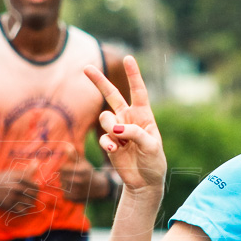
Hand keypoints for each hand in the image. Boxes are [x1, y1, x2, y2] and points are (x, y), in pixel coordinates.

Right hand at [0, 164, 40, 214]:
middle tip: (28, 197)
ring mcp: (12, 197)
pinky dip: (24, 210)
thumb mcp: (14, 172)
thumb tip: (38, 161)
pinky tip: (21, 207)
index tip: (31, 190)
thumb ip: (28, 169)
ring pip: (30, 204)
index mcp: (20, 178)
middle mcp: (17, 187)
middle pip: (34, 196)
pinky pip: (22, 211)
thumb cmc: (3, 178)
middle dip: (33, 197)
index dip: (35, 190)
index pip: (36, 187)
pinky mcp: (8, 205)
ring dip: (29, 204)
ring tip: (25, 202)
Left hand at [58, 147, 101, 202]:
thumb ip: (74, 155)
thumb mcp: (83, 162)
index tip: (71, 169)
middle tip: (74, 177)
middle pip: (62, 177)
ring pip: (62, 186)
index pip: (62, 169)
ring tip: (75, 184)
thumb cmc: (88, 172)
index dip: (65, 168)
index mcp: (81, 170)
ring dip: (66, 185)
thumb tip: (66, 146)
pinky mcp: (75, 199)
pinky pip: (65, 195)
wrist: (100, 187)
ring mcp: (77, 191)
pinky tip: (76, 191)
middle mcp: (79, 181)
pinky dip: (68, 193)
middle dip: (66, 176)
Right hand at [83, 55, 166, 191]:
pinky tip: (116, 151)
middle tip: (86, 67)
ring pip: (105, 118)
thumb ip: (135, 134)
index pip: (138, 91)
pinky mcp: (110, 142)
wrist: (145, 182)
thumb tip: (115, 129)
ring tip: (121, 142)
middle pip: (112, 95)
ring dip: (111, 127)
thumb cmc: (154, 162)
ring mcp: (117, 130)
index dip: (133, 75)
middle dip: (99, 81)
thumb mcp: (152, 146)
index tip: (128, 58)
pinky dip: (108, 143)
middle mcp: (129, 119)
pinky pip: (103, 137)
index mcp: (144, 115)